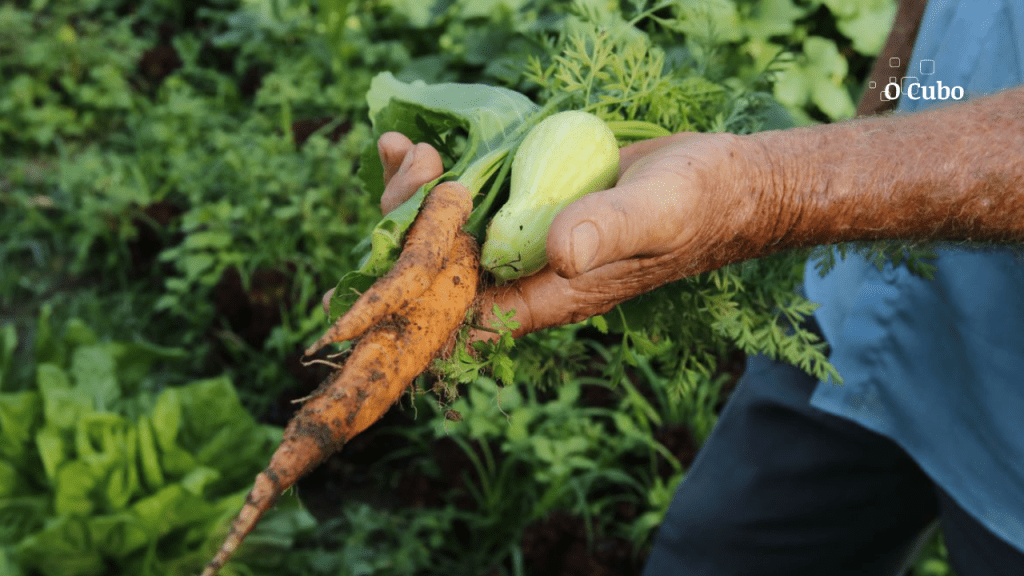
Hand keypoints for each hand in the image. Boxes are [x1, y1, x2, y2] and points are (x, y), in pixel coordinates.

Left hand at [324, 129, 768, 338]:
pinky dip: (433, 177)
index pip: (461, 310)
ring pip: (443, 234)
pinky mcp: (524, 205)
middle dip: (407, 222)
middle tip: (416, 163)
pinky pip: (465, 199)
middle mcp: (524, 275)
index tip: (412, 222)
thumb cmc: (697, 204)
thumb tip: (560, 252)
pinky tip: (410, 144)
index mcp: (549, 296)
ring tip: (401, 147)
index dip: (420, 279)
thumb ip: (610, 231)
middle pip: (439, 270)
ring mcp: (521, 240)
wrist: (721, 182)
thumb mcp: (658, 213)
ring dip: (411, 196)